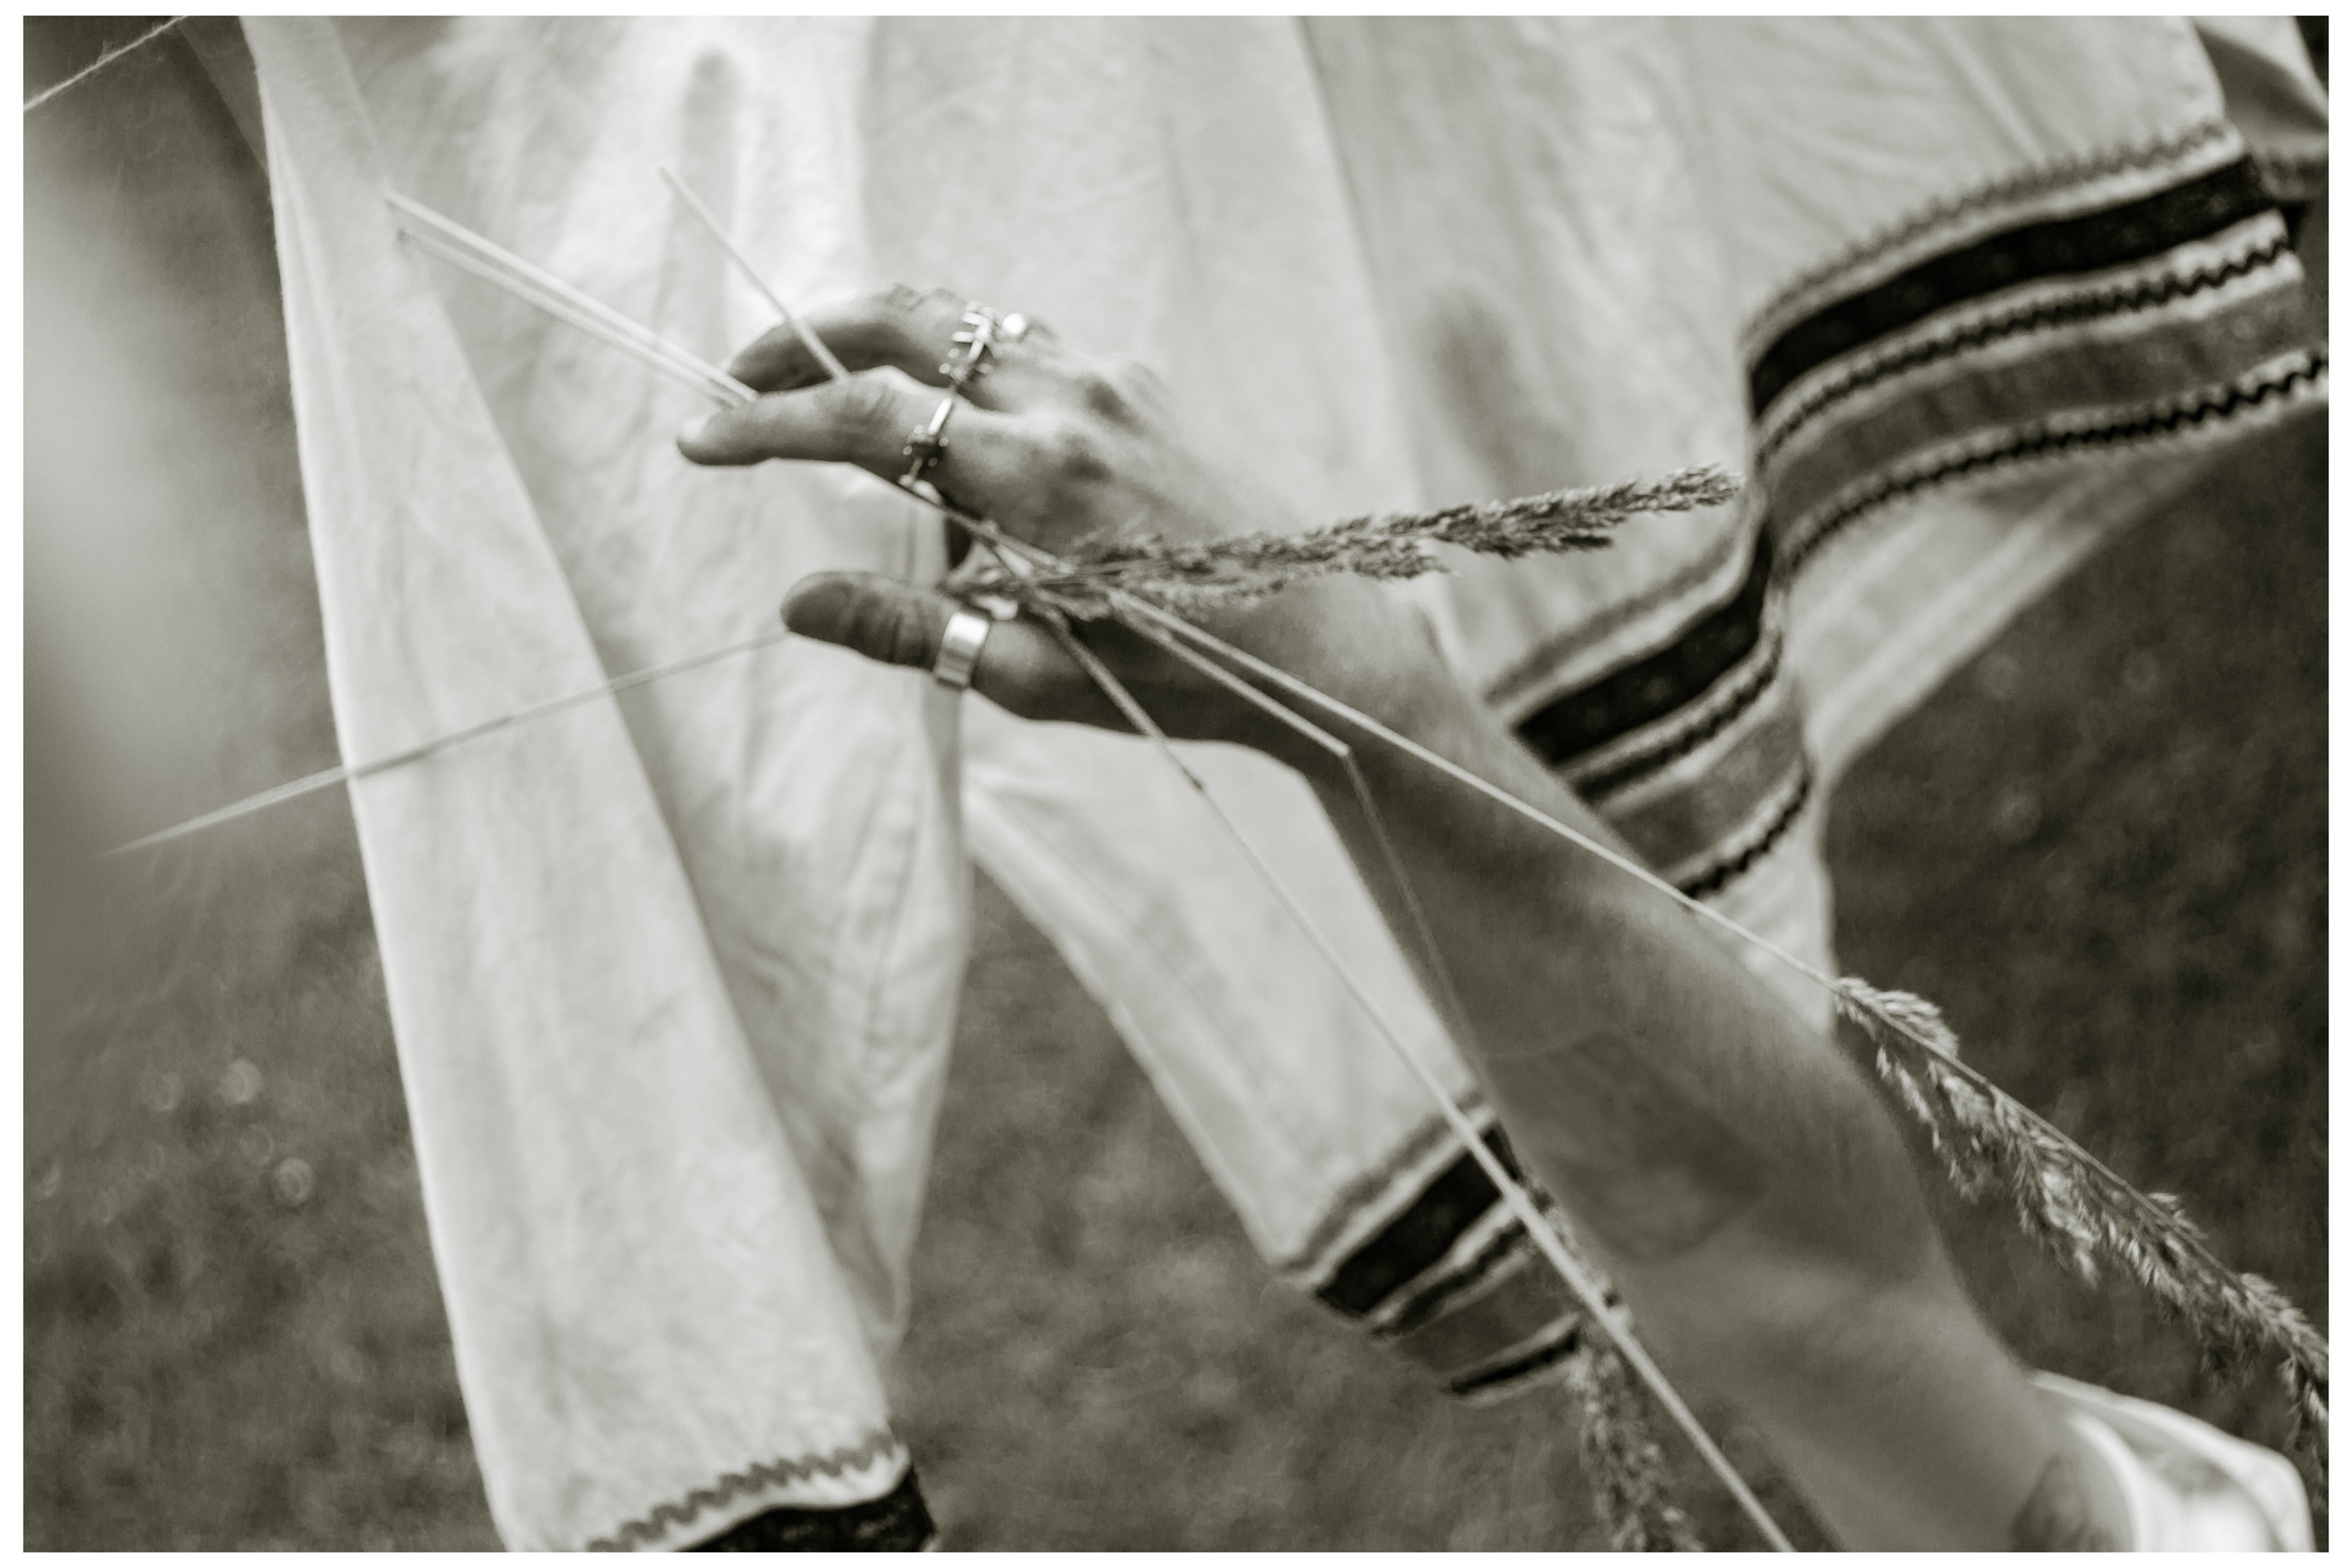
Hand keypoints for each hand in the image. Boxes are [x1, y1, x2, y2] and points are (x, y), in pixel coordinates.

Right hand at [676, 285, 1445, 766]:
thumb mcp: (1037, 677)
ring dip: (879, 337)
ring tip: (817, 384)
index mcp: (1036, 478)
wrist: (1322, 640)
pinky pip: (1022, 343)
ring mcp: (1112, 380)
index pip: (866, 420)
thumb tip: (797, 602)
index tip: (699, 438)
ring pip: (964, 320)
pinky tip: (934, 414)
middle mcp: (1072, 402)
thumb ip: (910, 630)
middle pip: (905, 323)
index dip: (768, 424)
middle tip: (737, 377)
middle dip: (806, 339)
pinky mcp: (1140, 384)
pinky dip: (955, 358)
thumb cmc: (1184, 677)